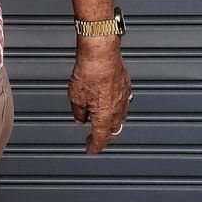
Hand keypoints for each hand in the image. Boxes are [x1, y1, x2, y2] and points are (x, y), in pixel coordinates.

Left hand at [68, 37, 132, 154]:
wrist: (102, 52)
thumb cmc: (89, 71)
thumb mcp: (76, 96)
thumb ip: (78, 112)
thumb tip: (80, 119)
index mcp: (105, 116)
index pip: (100, 139)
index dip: (94, 146)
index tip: (90, 150)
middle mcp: (118, 110)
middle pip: (113, 130)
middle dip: (104, 136)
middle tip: (95, 137)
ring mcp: (124, 98)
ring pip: (120, 117)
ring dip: (111, 122)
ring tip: (101, 121)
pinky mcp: (126, 85)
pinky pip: (123, 102)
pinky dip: (116, 107)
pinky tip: (109, 102)